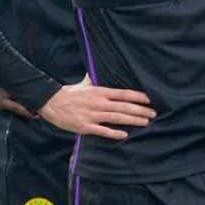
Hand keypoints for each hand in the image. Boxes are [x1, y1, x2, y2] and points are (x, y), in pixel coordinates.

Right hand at [37, 79, 154, 138]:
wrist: (51, 102)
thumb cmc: (70, 93)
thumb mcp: (85, 84)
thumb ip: (95, 78)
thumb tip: (99, 68)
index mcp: (100, 92)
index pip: (123, 93)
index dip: (138, 97)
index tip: (150, 100)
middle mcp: (98, 103)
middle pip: (123, 106)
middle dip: (140, 110)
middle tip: (154, 113)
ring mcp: (92, 115)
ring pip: (116, 118)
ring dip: (132, 120)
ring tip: (145, 122)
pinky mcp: (85, 126)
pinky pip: (102, 130)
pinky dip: (114, 133)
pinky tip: (124, 135)